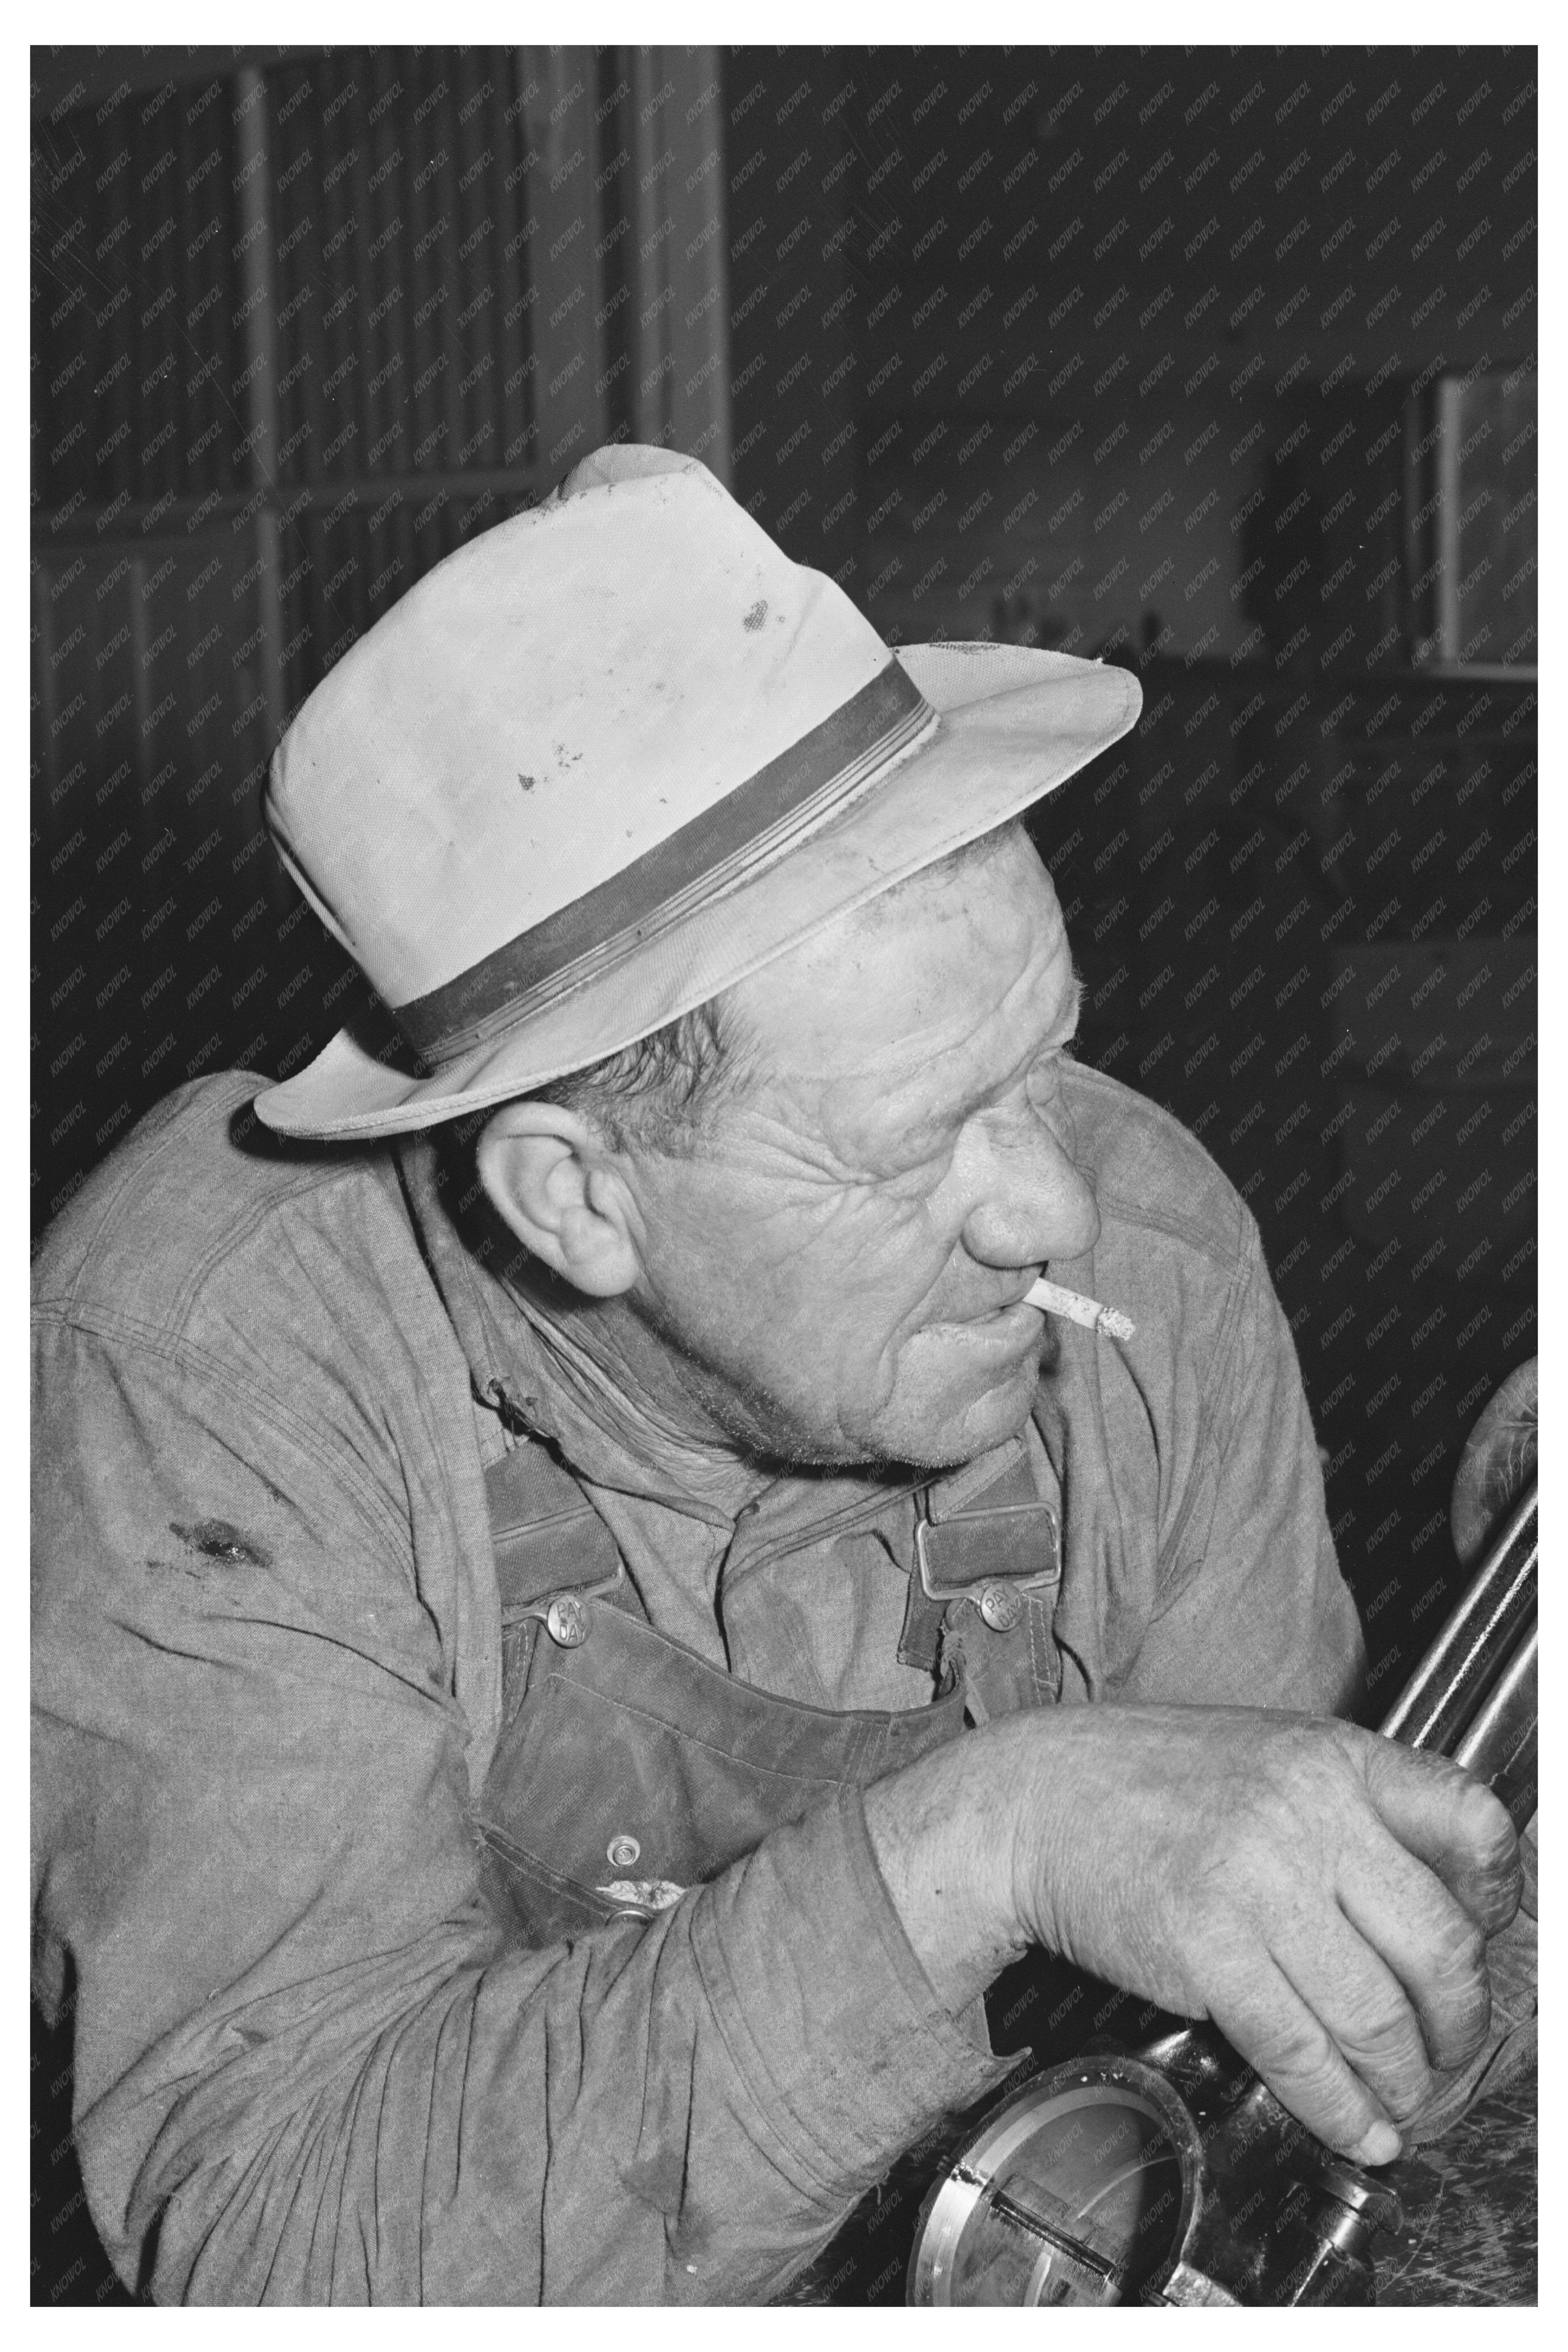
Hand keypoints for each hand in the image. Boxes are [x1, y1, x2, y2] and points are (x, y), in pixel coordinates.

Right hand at [865, 1705, 1520, 2166]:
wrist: (1035, 1798)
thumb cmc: (1152, 1781)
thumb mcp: (1271, 1759)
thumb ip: (1353, 1813)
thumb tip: (1444, 1907)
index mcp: (1333, 1758)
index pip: (1471, 1824)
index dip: (1500, 1898)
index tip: (1491, 1941)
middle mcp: (1306, 1813)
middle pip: (1439, 1947)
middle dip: (1461, 2028)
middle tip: (1455, 2058)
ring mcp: (1253, 1879)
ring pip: (1376, 2015)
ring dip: (1405, 2083)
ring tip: (1406, 2105)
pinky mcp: (1204, 1947)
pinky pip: (1300, 2052)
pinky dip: (1340, 2108)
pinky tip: (1355, 2125)